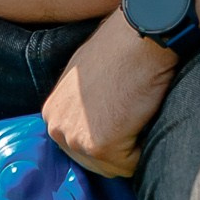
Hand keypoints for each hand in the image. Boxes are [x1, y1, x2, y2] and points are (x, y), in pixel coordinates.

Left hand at [42, 10, 178, 179]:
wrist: (141, 34)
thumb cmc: (122, 47)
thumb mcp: (88, 76)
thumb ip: (84, 104)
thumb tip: (100, 119)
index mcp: (53, 112)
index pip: (84, 147)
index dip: (113, 135)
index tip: (126, 113)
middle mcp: (56, 127)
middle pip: (97, 162)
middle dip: (122, 146)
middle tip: (135, 112)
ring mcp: (76, 138)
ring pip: (116, 165)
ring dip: (135, 146)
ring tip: (138, 110)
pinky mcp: (99, 145)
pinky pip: (132, 165)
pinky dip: (146, 148)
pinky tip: (144, 115)